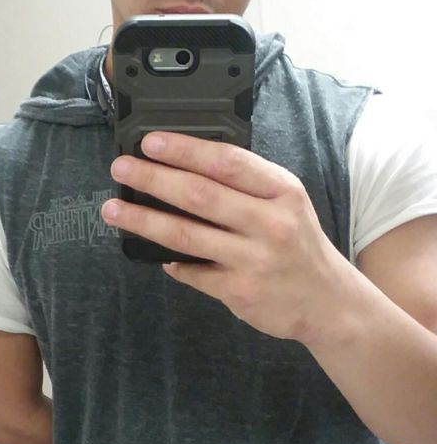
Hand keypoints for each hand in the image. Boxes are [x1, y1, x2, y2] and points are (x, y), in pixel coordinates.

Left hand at [101, 132, 354, 345]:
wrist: (328, 301)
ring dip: (144, 220)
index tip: (151, 142)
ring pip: (186, 235)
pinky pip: (192, 272)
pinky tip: (154, 254)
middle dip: (153, 179)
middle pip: (199, 195)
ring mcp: (255, 259)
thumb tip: (185, 166)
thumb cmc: (298, 244)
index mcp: (282, 191)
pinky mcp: (240, 291)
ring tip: (114, 210)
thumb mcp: (286, 203)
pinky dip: (171, 263)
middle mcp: (270, 223)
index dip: (185, 150)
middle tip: (121, 169)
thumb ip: (247, 184)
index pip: (227, 162)